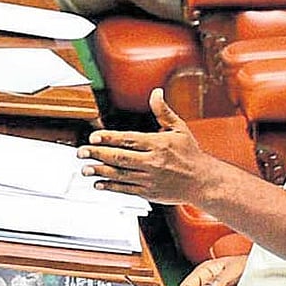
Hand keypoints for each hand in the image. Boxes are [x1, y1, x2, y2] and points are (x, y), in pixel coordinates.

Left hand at [77, 88, 203, 203]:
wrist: (203, 181)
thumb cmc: (191, 155)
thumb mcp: (180, 129)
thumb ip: (163, 112)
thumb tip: (155, 93)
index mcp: (159, 144)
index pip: (129, 139)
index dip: (109, 138)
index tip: (94, 136)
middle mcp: (153, 162)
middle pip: (120, 157)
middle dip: (98, 154)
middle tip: (81, 152)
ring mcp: (150, 178)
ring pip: (120, 174)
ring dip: (100, 171)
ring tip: (85, 168)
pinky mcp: (149, 192)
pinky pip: (126, 189)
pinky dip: (111, 187)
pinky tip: (98, 183)